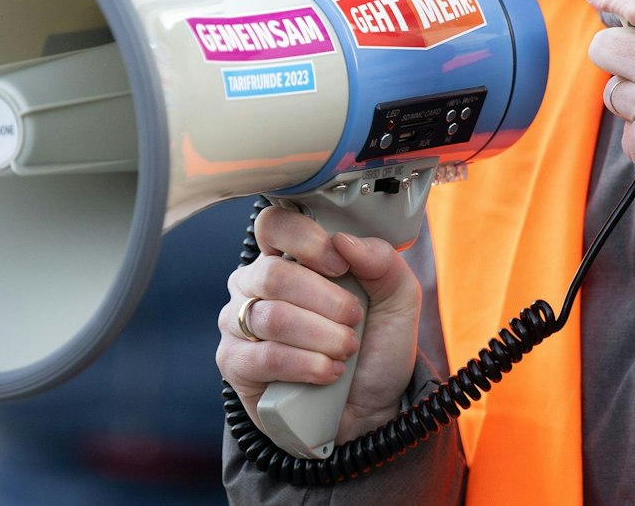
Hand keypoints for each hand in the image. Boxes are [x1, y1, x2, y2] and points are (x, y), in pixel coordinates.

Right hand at [216, 205, 423, 443]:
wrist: (368, 409)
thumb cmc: (376, 347)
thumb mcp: (398, 300)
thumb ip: (383, 262)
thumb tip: (345, 241)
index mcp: (291, 256)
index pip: (274, 225)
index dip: (305, 239)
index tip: (339, 264)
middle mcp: (257, 284)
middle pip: (274, 274)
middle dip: (325, 300)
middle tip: (353, 319)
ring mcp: (240, 322)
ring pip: (272, 317)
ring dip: (321, 336)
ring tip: (346, 349)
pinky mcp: (235, 363)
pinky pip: (264, 356)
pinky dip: (305, 365)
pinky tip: (328, 372)